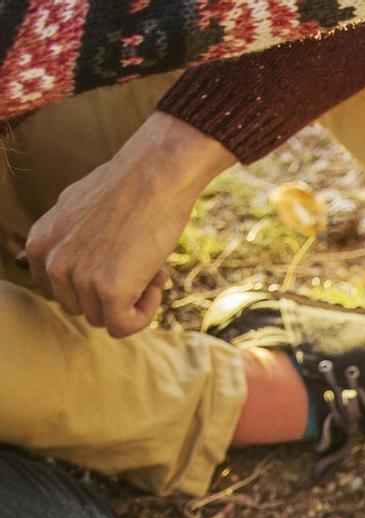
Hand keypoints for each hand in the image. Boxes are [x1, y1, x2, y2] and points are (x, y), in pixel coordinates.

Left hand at [25, 113, 229, 337]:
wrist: (155, 175)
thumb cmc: (126, 186)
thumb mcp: (76, 208)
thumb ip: (66, 236)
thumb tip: (74, 255)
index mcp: (39, 244)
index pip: (60, 292)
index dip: (93, 286)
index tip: (117, 265)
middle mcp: (52, 262)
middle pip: (81, 309)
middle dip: (113, 296)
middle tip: (139, 265)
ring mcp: (78, 277)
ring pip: (104, 319)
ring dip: (132, 301)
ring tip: (150, 266)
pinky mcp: (108, 289)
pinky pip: (124, 325)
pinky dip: (144, 314)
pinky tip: (156, 280)